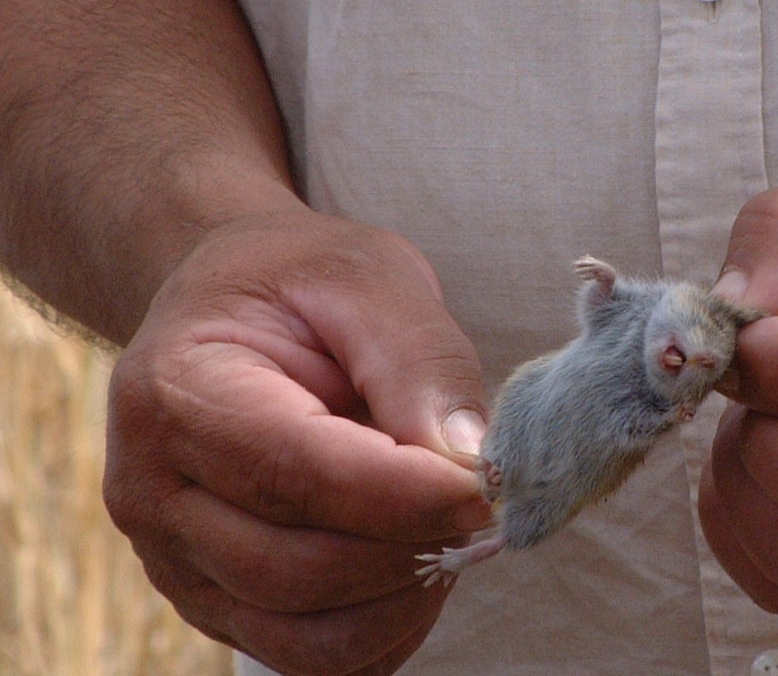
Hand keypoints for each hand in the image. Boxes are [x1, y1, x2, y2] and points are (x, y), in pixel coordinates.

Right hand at [103, 209, 492, 674]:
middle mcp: (153, 490)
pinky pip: (306, 656)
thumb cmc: (302, 283)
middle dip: (414, 546)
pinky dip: (382, 631)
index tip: (485, 483)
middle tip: (482, 501)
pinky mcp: (215, 599)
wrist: (236, 305)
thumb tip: (469, 457)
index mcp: (177, 391)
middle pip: (298, 569)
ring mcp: (176, 559)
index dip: (405, 494)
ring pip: (303, 635)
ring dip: (404, 598)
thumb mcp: (368, 278)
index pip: (296, 473)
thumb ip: (417, 359)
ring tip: (447, 528)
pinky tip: (415, 564)